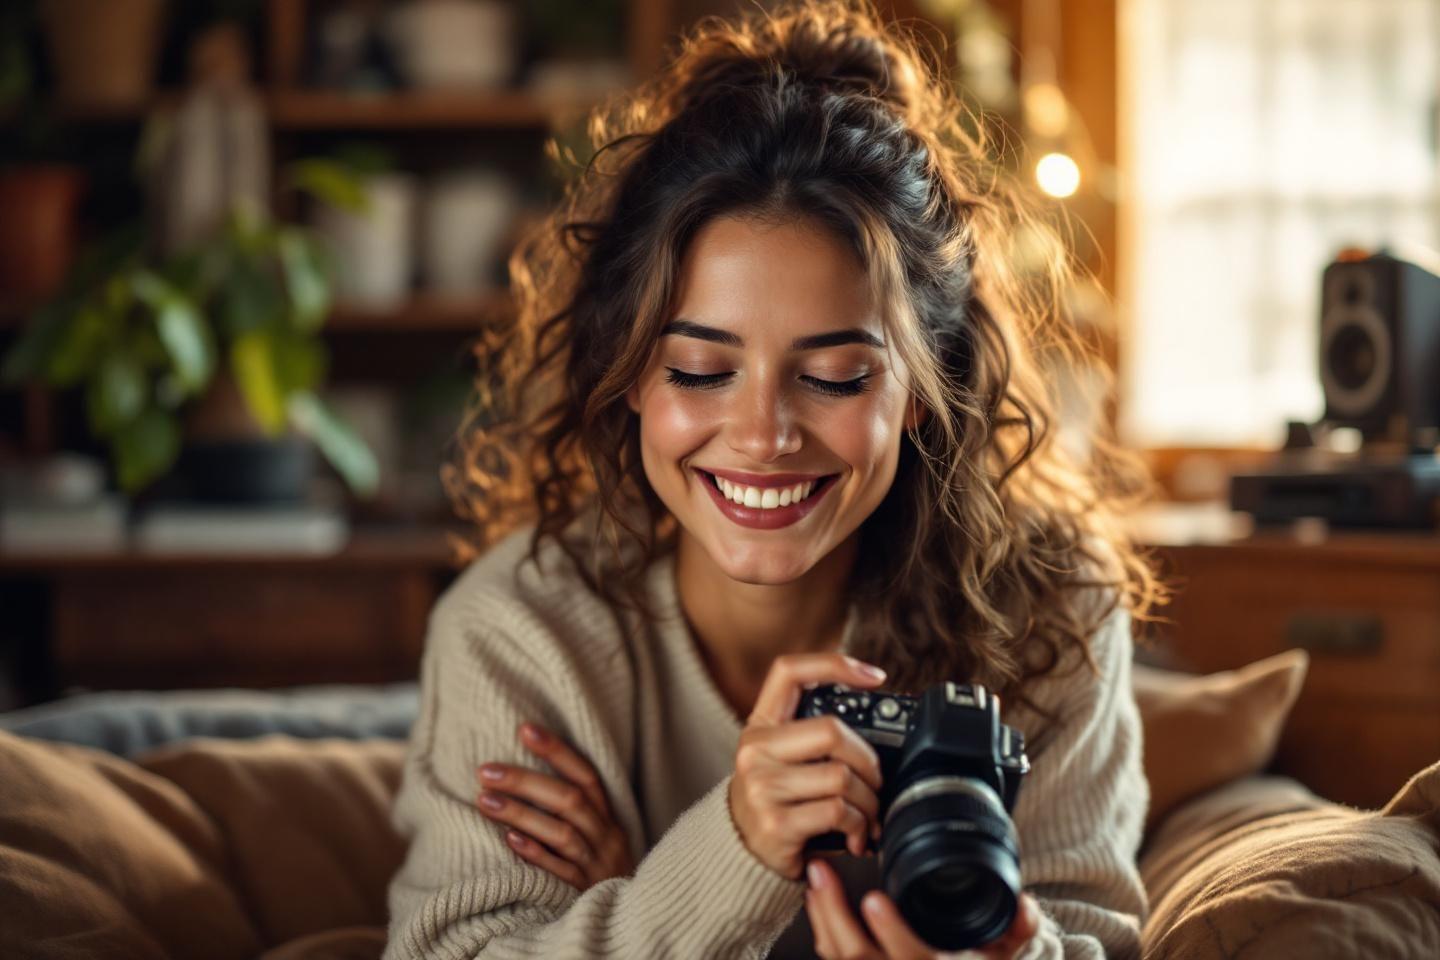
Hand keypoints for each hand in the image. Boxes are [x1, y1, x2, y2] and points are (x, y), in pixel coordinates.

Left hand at [476, 722, 634, 890]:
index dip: (558, 750)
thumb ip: (570, 807)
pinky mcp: (582, 892)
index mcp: (608, 816)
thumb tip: (522, 772)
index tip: (525, 729)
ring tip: (484, 800)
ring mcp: (596, 864)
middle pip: (569, 801)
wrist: (625, 918)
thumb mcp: (596, 833)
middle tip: (486, 770)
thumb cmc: (598, 865)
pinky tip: (509, 839)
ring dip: (522, 814)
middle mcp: (606, 836)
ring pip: (562, 833)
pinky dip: (536, 853)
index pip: (585, 775)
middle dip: (527, 781)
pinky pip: (559, 870)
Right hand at [728, 653, 889, 879]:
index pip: (789, 672)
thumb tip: (875, 722)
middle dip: (869, 760)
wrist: (740, 853)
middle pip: (832, 731)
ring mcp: (763, 787)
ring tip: (868, 814)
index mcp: (760, 724)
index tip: (875, 677)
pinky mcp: (777, 823)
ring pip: (842, 777)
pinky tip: (856, 836)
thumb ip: (813, 736)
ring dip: (869, 801)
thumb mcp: (779, 757)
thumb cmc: (774, 799)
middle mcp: (756, 750)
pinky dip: (859, 826)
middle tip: (876, 781)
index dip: (834, 664)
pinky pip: (839, 812)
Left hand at [805, 859, 1040, 958]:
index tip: (875, 899)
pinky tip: (816, 901)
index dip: (892, 931)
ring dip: (822, 916)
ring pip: (839, 957)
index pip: (911, 957)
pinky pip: (833, 959)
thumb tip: (1024, 902)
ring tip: (815, 878)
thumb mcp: (998, 957)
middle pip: (858, 956)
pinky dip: (822, 931)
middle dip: (835, 914)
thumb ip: (1014, 929)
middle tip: (822, 874)